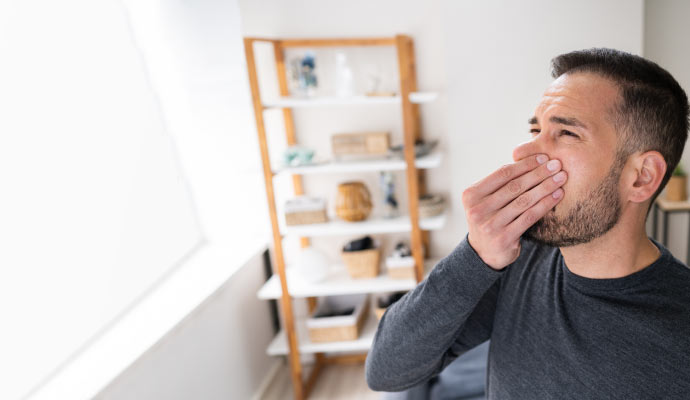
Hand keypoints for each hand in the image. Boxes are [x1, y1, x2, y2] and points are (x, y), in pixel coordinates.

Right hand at [462, 154, 566, 269]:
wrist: (484, 252)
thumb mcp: (486, 200)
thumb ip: (499, 184)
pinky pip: (529, 217)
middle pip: (514, 186)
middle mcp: (477, 209)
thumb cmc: (490, 218)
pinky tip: (557, 196)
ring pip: (524, 201)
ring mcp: (489, 225)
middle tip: (557, 164)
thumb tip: (530, 158)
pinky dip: (545, 204)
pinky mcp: (503, 238)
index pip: (502, 174)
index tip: (543, 157)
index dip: (524, 164)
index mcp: (471, 195)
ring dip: (545, 187)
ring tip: (561, 178)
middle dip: (538, 173)